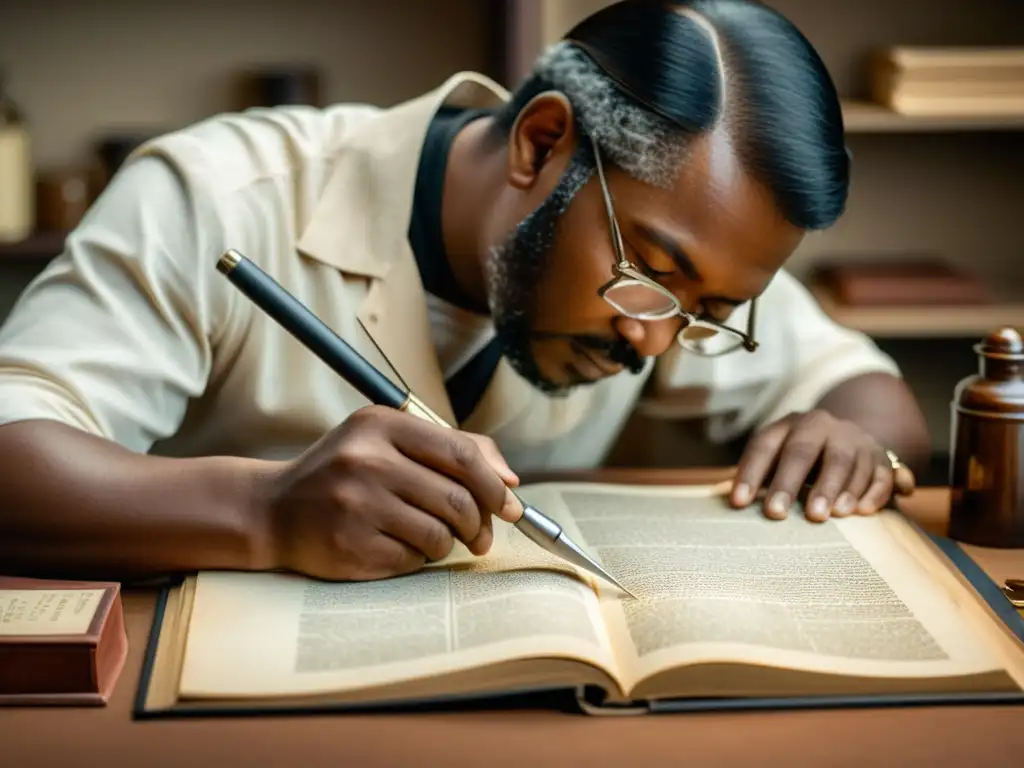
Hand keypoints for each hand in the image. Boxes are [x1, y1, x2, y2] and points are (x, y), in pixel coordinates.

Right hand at [259, 405, 520, 580]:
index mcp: (380, 425)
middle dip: (480, 523)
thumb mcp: (388, 441)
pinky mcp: (351, 545)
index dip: (494, 485)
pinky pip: (413, 559)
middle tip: (481, 536)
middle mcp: (367, 460)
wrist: (273, 509)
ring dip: (448, 544)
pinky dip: (418, 558)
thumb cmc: (344, 473)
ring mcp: (357, 504)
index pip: (462, 454)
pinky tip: (399, 547)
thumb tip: (511, 480)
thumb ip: (451, 449)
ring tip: (433, 539)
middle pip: (458, 499)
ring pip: (440, 534)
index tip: (509, 505)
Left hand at [729, 410, 915, 521]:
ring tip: (827, 515)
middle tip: (776, 514)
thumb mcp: (778, 458)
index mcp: (788, 425)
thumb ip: (760, 476)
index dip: (750, 473)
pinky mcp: (880, 456)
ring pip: (843, 459)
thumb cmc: (800, 459)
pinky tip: (862, 511)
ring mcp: (852, 438)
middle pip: (803, 450)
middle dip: (789, 482)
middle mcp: (820, 425)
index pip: (764, 445)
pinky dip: (873, 491)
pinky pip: (881, 472)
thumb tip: (732, 502)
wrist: (848, 437)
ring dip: (834, 488)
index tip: (738, 503)